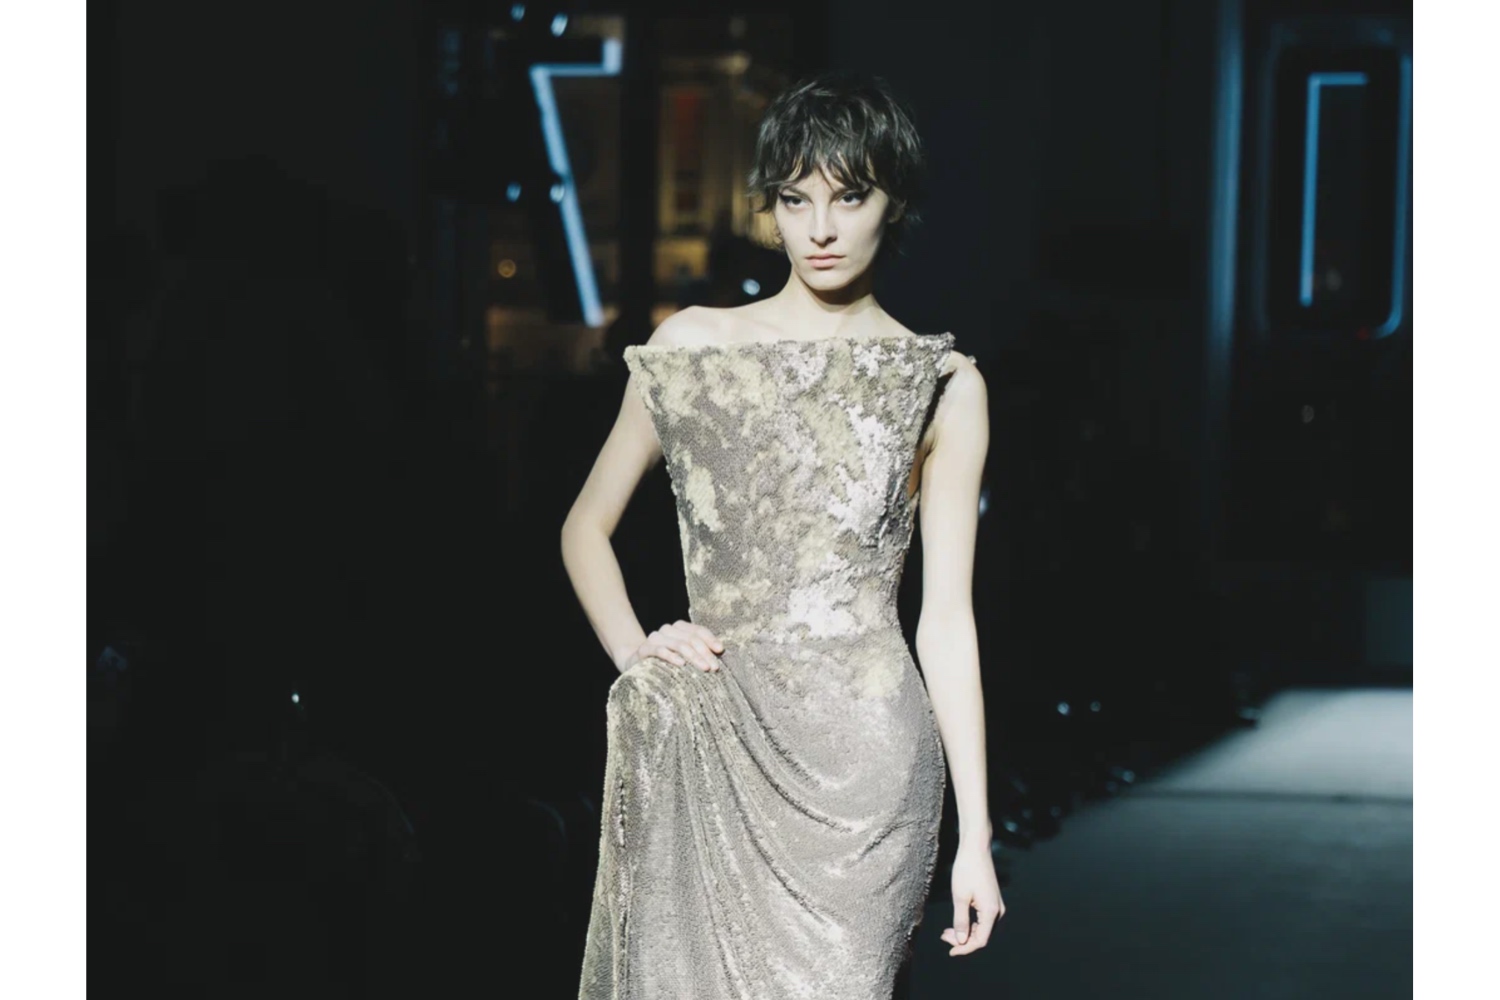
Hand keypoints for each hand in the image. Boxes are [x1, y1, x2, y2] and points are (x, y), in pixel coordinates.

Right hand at [626, 619, 723, 672]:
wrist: (634, 661)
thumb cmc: (664, 660)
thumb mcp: (682, 654)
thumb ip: (697, 651)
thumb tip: (719, 653)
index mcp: (679, 628)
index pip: (698, 630)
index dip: (710, 639)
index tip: (720, 650)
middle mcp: (668, 630)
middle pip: (691, 638)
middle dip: (705, 653)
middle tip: (714, 667)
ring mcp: (655, 638)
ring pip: (679, 644)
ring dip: (693, 656)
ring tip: (704, 668)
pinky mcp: (645, 649)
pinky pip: (660, 650)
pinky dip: (672, 657)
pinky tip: (682, 664)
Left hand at [940, 837, 1004, 955]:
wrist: (975, 848)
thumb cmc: (966, 870)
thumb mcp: (960, 897)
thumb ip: (960, 921)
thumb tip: (961, 941)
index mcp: (991, 912)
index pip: (980, 941)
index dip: (965, 949)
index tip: (950, 951)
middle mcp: (998, 911)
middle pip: (982, 936)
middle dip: (963, 940)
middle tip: (943, 936)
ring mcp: (996, 906)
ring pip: (982, 929)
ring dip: (965, 933)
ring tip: (946, 931)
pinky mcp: (992, 901)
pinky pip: (982, 920)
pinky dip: (969, 924)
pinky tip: (957, 923)